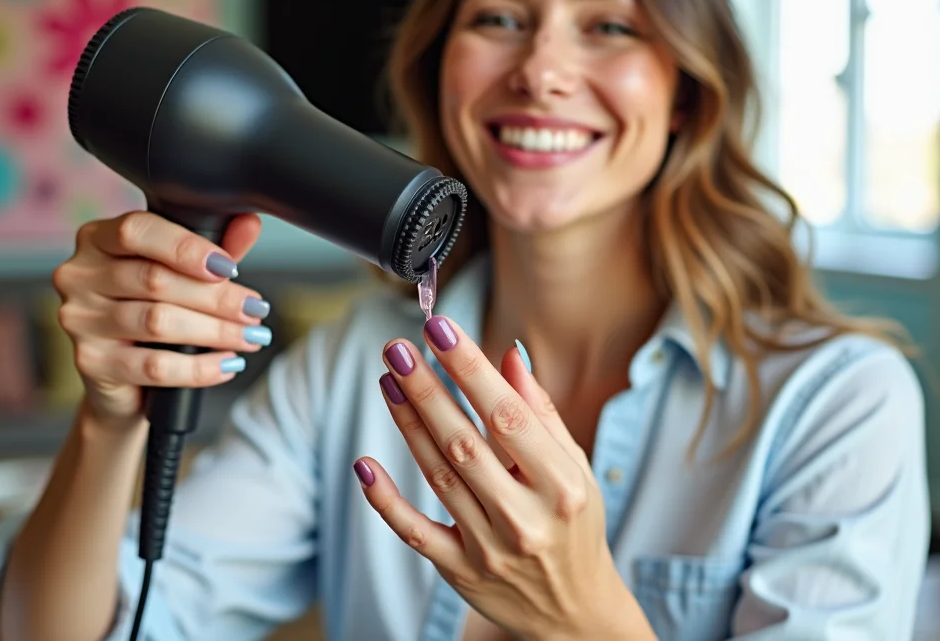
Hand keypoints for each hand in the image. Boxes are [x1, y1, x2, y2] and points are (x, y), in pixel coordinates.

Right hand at [51, 210, 271, 425]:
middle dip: (215, 297)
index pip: (137, 231)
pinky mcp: (91, 363)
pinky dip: (199, 367)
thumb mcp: (186, 273)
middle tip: (255, 309)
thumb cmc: (154, 309)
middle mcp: (79, 275)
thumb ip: (215, 247)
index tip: (230, 268)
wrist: (126, 380)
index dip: (187, 248)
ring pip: (157, 322)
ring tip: (251, 337)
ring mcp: (79, 320)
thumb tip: (249, 224)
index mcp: (97, 238)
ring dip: (215, 331)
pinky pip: (154, 366)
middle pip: (154, 280)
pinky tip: (228, 364)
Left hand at [354, 316, 654, 640]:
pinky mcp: (461, 571)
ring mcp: (491, 548)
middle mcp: (526, 518)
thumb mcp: (575, 466)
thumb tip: (509, 354)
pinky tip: (364, 464)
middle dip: (427, 391)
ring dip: (408, 425)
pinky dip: (386, 500)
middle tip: (398, 349)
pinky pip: (415, 532)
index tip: (439, 330)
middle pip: (465, 443)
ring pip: (439, 476)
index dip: (469, 369)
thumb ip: (540, 412)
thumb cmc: (575, 524)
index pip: (507, 417)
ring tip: (389, 382)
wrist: (575, 610)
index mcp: (562, 486)